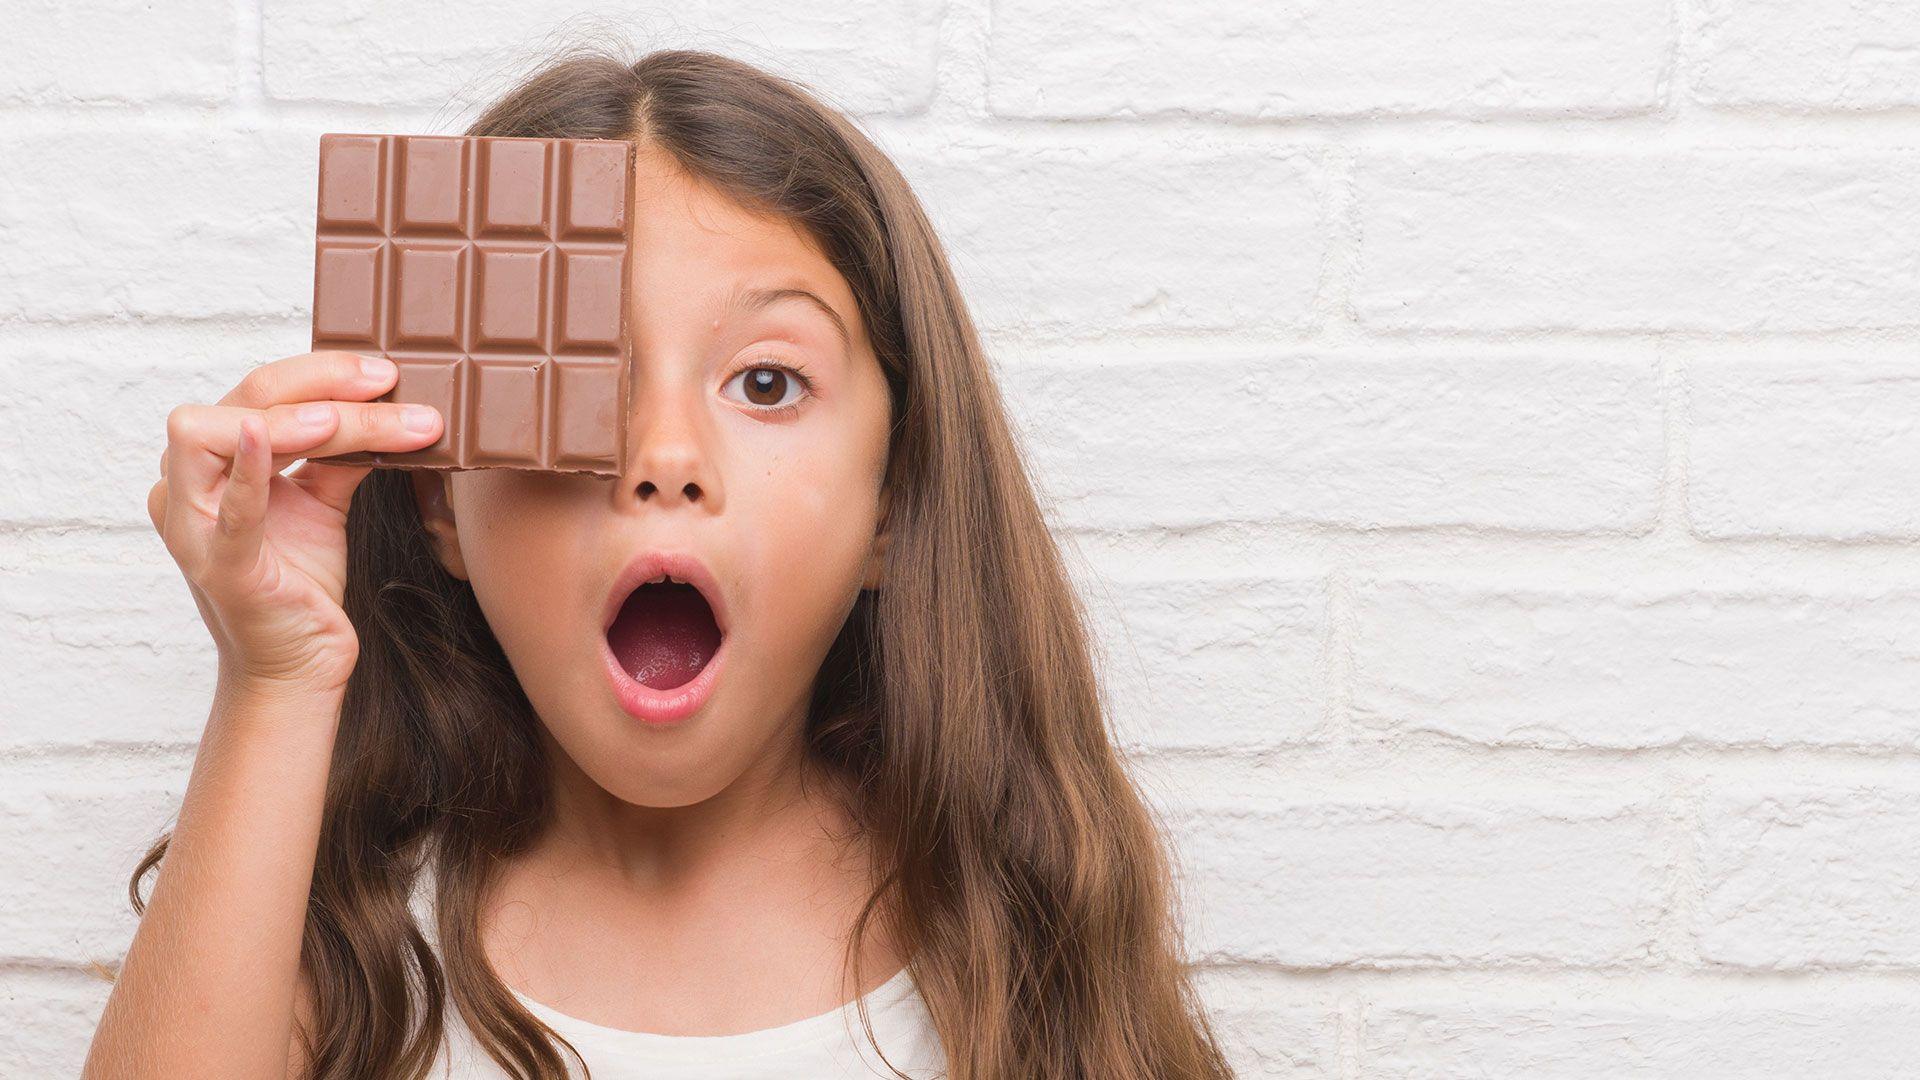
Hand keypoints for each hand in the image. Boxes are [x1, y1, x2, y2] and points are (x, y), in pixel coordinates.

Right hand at [147, 351, 442, 693]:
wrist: (299, 665)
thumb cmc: (299, 581)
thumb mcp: (323, 501)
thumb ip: (338, 452)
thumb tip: (381, 401)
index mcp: (212, 463)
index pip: (258, 393)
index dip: (318, 373)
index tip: (382, 371)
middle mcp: (187, 485)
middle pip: (244, 402)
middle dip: (319, 385)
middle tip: (385, 381)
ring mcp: (197, 526)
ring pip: (223, 436)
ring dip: (297, 420)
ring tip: (354, 417)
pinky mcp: (223, 566)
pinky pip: (227, 511)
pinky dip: (243, 471)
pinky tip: (259, 437)